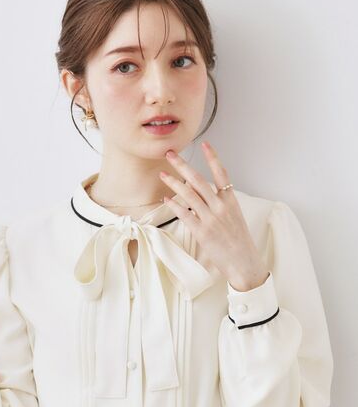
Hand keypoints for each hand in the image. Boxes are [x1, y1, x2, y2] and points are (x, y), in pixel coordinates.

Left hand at [159, 141, 269, 290]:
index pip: (222, 173)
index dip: (212, 158)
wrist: (244, 262)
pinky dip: (174, 205)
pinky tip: (166, 198)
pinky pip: (185, 215)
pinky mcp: (202, 232)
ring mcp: (211, 219)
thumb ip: (221, 203)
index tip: (204, 144)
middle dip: (182, 165)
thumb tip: (203, 193)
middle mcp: (221, 207)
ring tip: (162, 173)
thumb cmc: (239, 241)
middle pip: (199, 180)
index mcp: (231, 201)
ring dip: (173, 183)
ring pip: (189, 195)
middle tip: (170, 154)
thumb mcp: (235, 217)